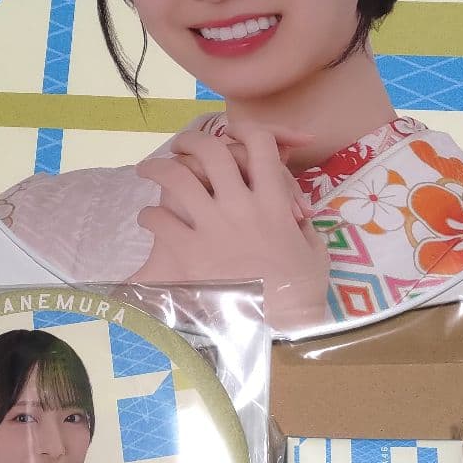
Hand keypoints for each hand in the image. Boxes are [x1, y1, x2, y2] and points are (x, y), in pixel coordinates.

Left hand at [134, 125, 329, 331]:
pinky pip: (161, 220)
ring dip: (160, 169)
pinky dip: (151, 216)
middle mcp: (242, 207)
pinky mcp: (189, 252)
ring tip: (149, 169)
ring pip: (179, 179)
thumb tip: (294, 216)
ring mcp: (213, 228)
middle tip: (180, 144)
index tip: (233, 132)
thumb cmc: (300, 297)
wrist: (279, 333)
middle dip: (193, 140)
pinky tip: (150, 219)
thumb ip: (302, 228)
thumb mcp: (314, 254)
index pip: (261, 145)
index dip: (245, 129)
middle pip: (214, 151)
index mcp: (274, 204)